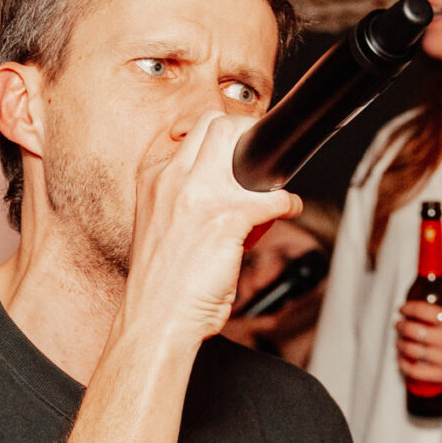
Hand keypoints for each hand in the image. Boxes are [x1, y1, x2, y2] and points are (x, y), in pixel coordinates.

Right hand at [120, 111, 297, 343]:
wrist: (155, 318)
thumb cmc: (158, 284)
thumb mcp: (155, 226)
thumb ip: (179, 200)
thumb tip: (219, 192)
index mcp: (152, 180)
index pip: (189, 132)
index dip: (217, 135)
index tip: (232, 148)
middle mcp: (173, 179)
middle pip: (216, 123)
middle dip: (244, 132)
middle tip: (259, 155)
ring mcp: (201, 195)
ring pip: (243, 143)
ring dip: (266, 161)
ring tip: (273, 182)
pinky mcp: (229, 219)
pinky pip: (272, 196)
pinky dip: (288, 203)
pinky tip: (288, 210)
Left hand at [395, 302, 441, 392]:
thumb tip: (431, 307)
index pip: (422, 310)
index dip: (407, 308)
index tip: (402, 309)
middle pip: (413, 330)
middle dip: (401, 326)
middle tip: (399, 325)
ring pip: (412, 351)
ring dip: (400, 345)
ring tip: (399, 342)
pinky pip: (417, 371)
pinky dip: (404, 365)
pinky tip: (402, 360)